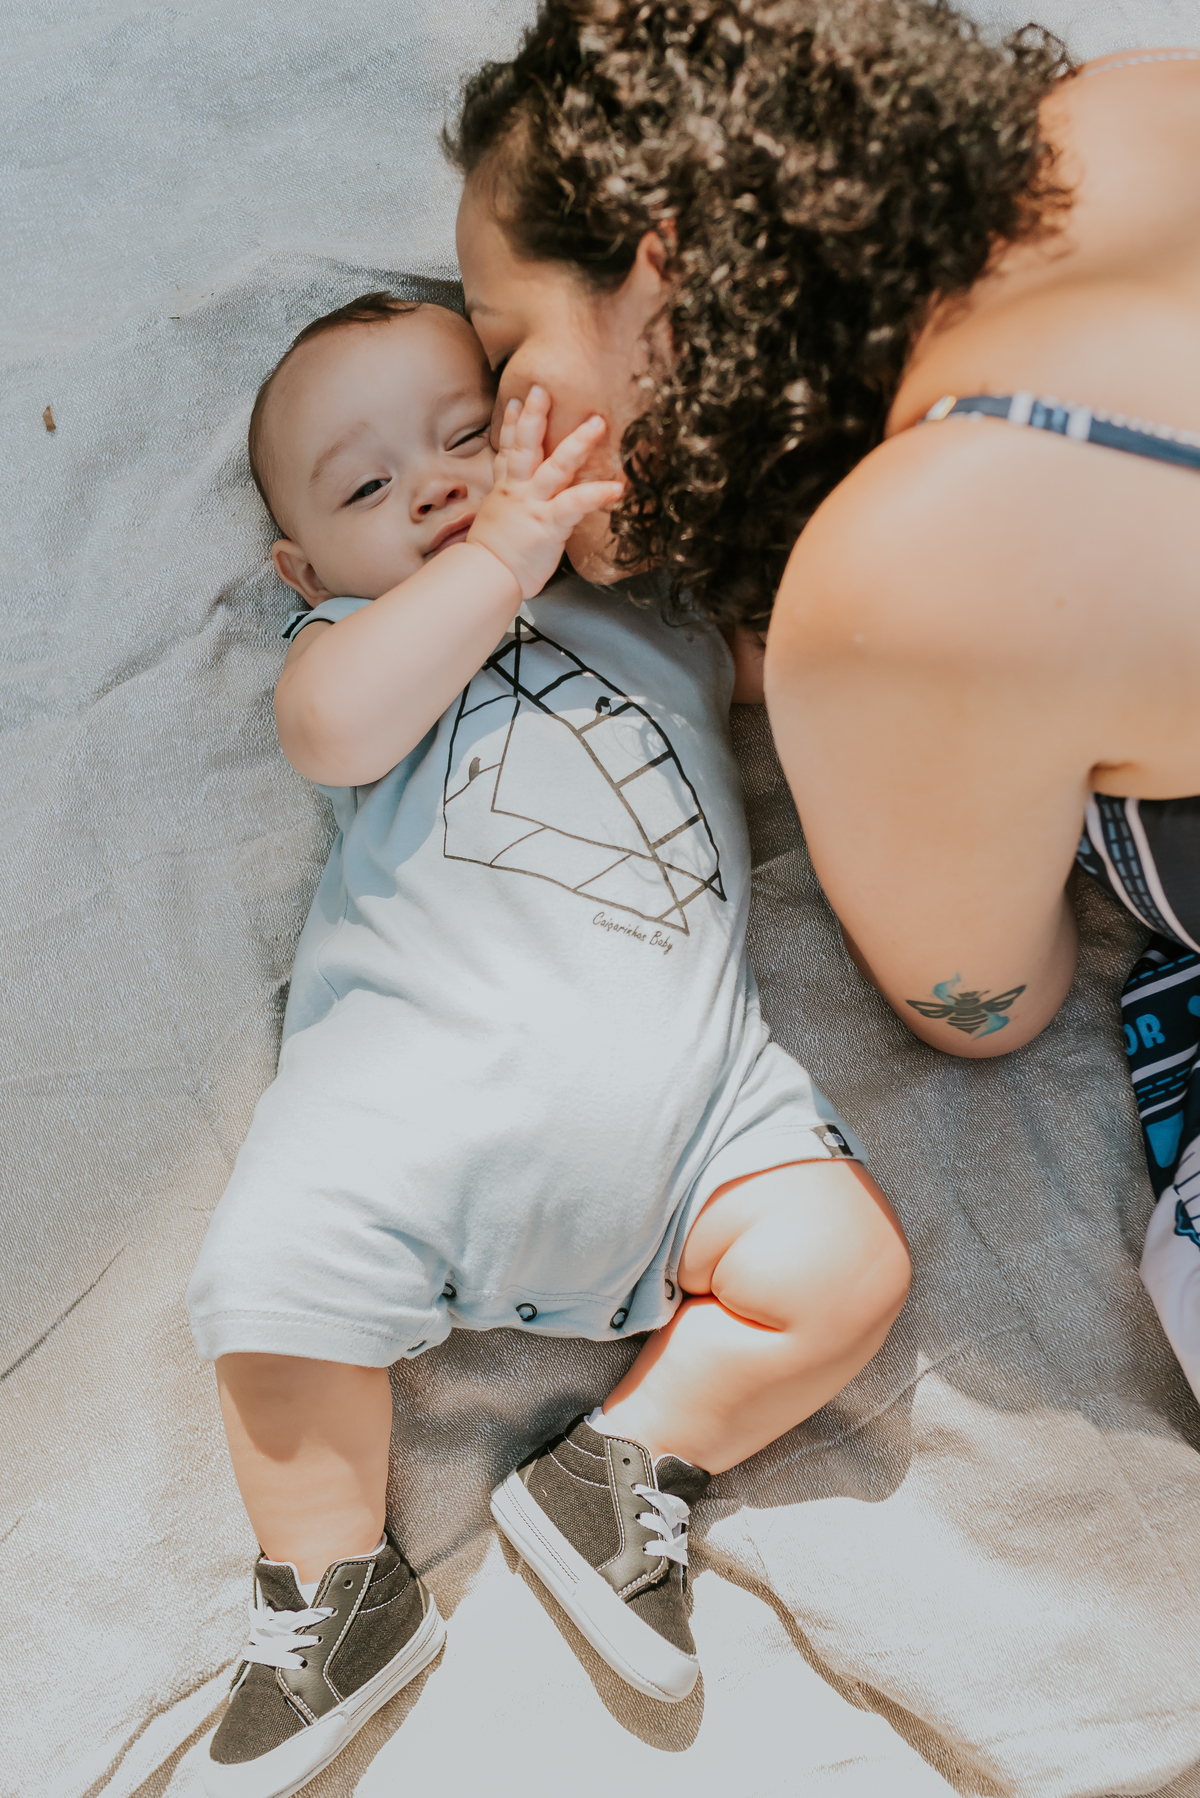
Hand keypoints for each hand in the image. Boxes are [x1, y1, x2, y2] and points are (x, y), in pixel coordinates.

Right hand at [466, 387, 625, 599]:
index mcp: (506, 491)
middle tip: (543, 389)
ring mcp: (533, 504)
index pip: (507, 451)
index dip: (511, 424)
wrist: (485, 577)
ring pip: (555, 466)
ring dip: (577, 443)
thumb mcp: (497, 526)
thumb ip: (511, 511)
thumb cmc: (493, 560)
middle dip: (534, 416)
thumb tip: (523, 511)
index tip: (517, 401)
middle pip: (525, 445)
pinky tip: (618, 488)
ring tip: (597, 423)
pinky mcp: (549, 523)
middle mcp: (518, 491)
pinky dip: (597, 494)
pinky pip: (575, 504)